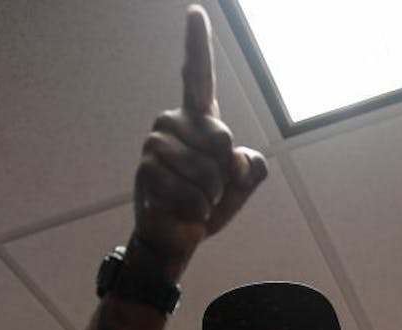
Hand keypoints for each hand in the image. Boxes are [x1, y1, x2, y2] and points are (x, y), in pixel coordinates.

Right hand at [133, 6, 266, 275]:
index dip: (197, 44)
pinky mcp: (147, 172)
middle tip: (208, 189)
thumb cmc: (209, 202)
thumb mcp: (244, 181)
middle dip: (225, 176)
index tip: (195, 12)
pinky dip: (196, 211)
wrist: (179, 236)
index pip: (198, 76)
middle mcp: (172, 123)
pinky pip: (190, 194)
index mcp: (198, 118)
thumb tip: (235, 162)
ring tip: (195, 200)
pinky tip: (184, 211)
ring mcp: (156, 145)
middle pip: (222, 141)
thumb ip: (254, 166)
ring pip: (207, 172)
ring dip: (210, 197)